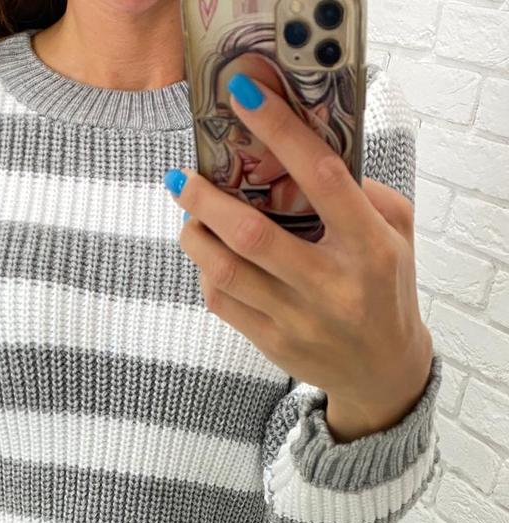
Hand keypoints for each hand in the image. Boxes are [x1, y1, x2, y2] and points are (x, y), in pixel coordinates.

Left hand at [164, 72, 433, 441]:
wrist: (381, 370)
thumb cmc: (386, 289)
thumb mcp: (395, 236)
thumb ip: (362, 194)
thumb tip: (301, 152)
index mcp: (369, 248)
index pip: (322, 178)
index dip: (281, 132)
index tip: (245, 97)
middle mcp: (332, 285)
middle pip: (253, 234)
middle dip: (207, 198)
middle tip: (182, 175)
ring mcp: (299, 320)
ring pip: (226, 272)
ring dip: (195, 236)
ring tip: (188, 214)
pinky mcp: (273, 343)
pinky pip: (223, 303)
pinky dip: (205, 272)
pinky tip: (206, 254)